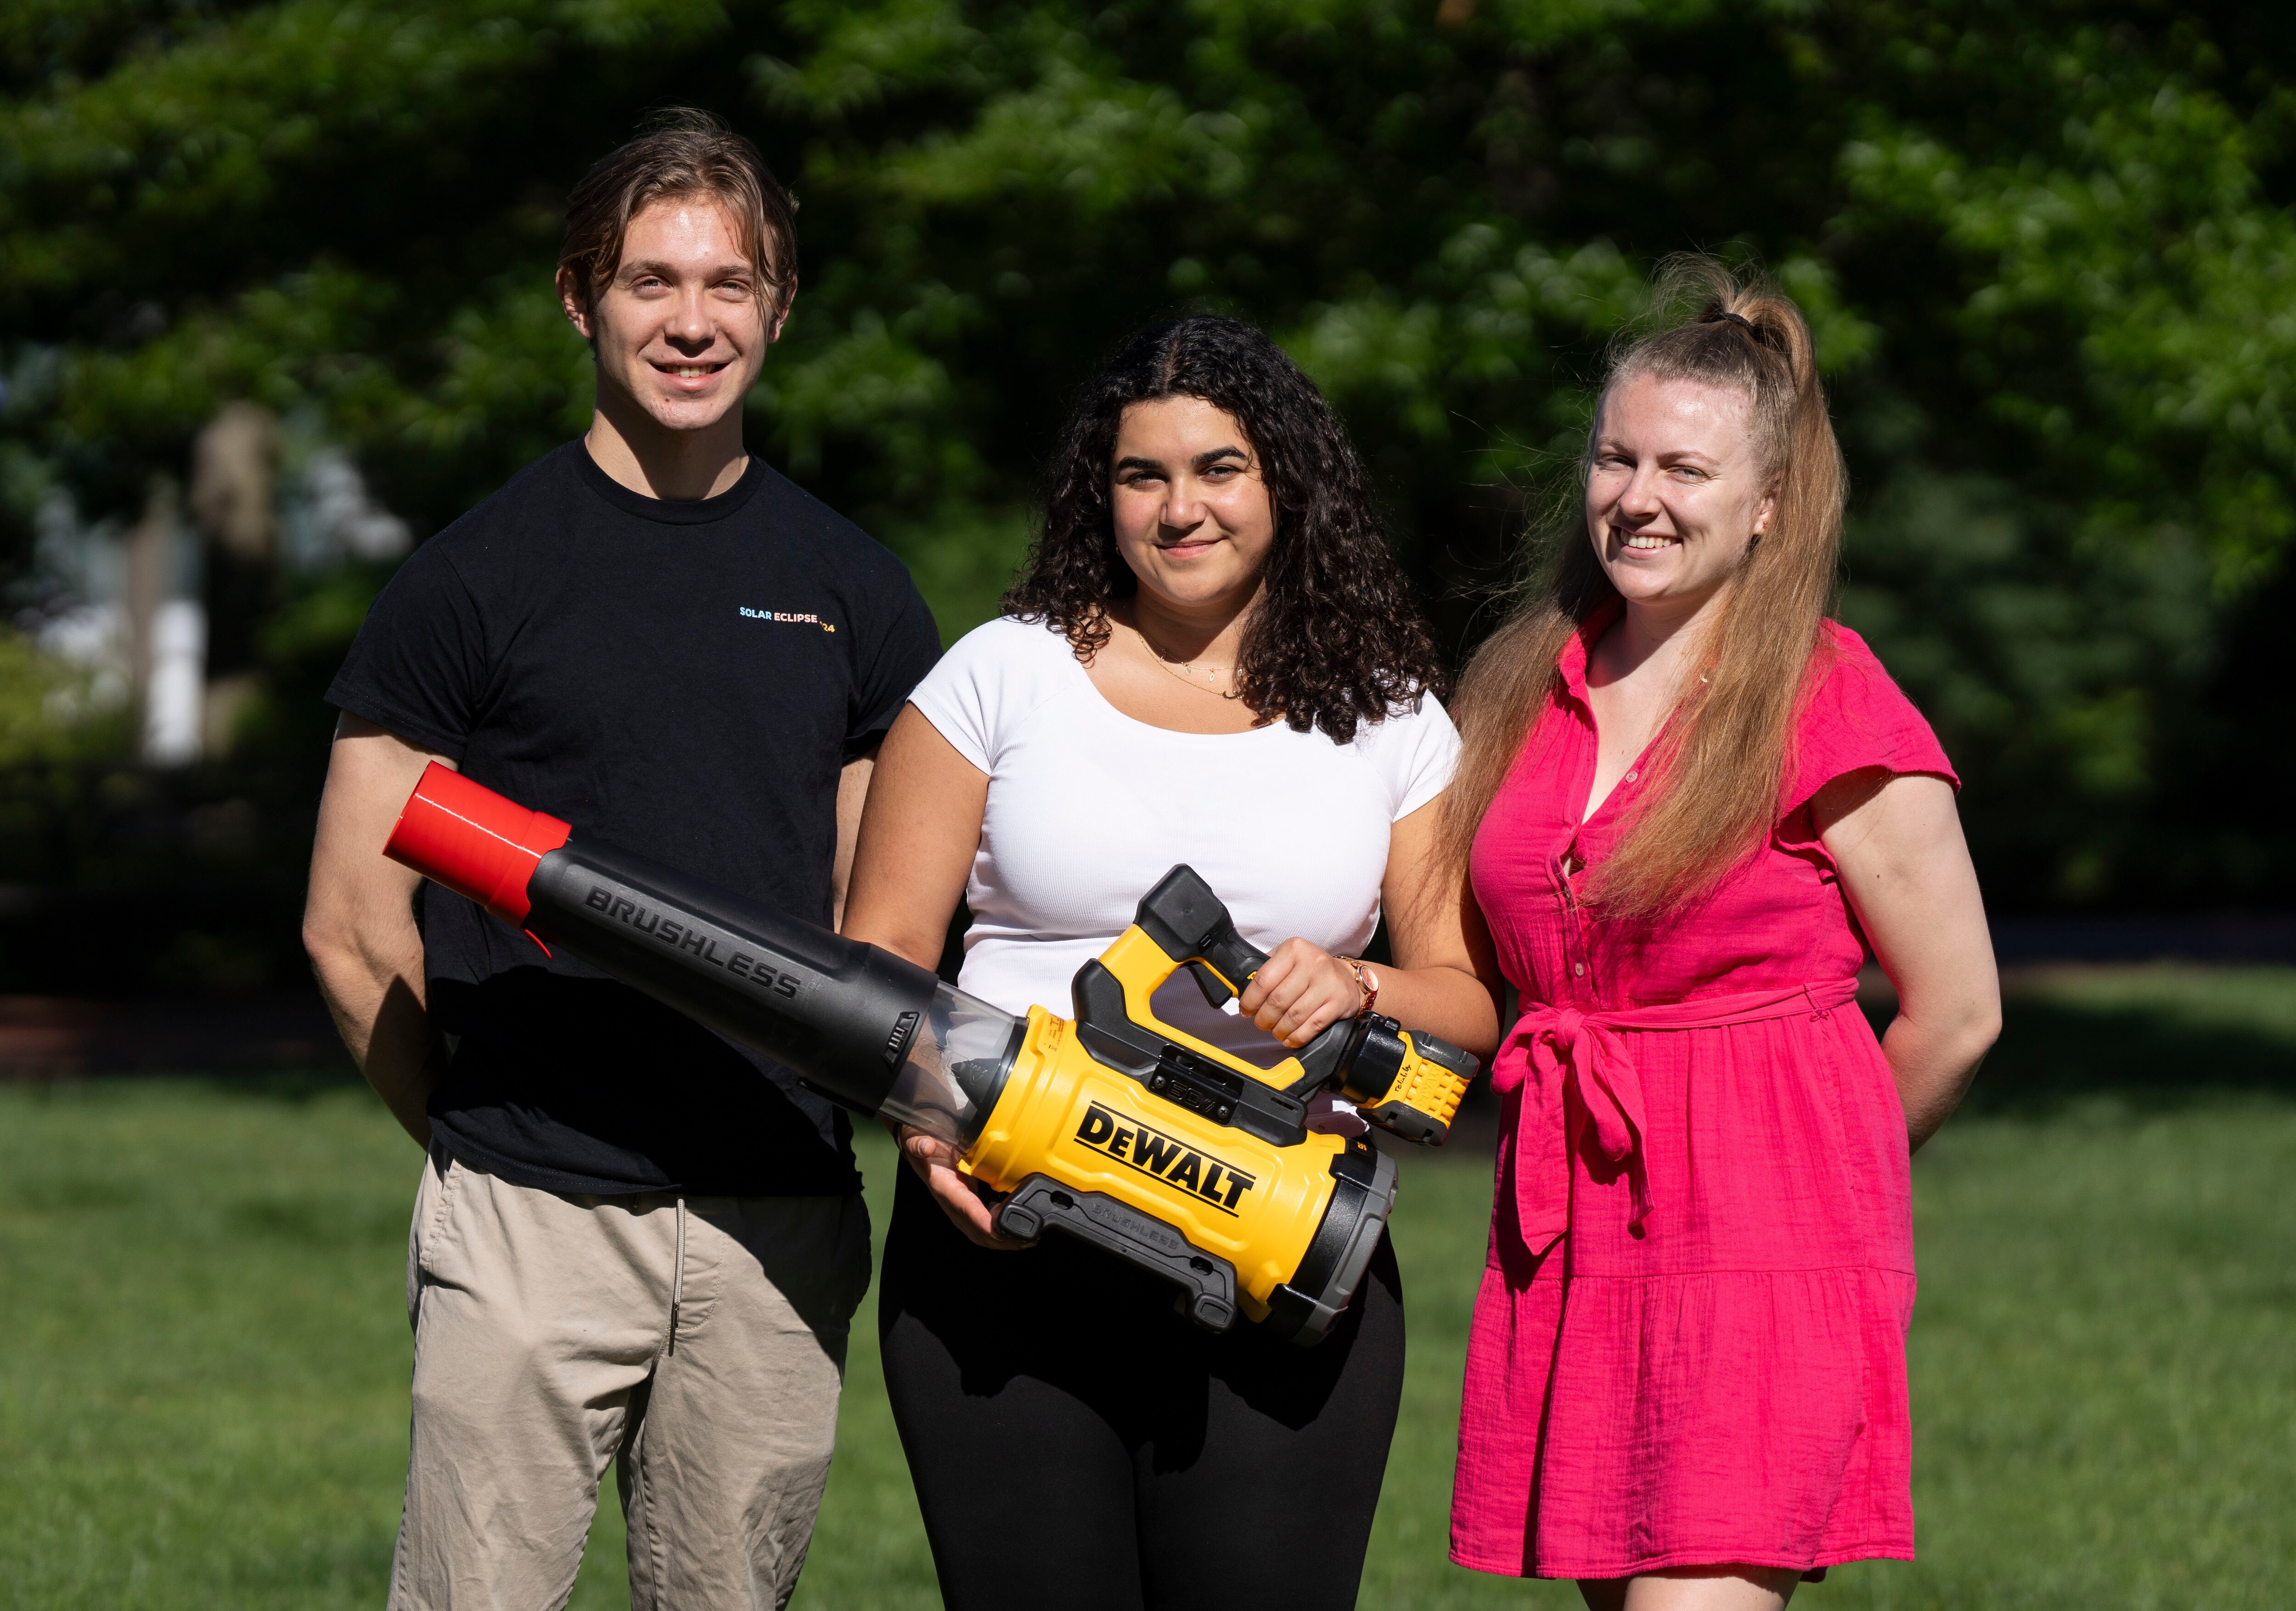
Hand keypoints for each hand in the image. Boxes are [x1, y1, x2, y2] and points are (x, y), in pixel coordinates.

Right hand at [888, 1119, 1028, 1249]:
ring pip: (983, 1232)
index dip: (982, 1221)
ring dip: (1004, 1239)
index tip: (999, 1229)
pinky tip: (1019, 1225)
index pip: (965, 1209)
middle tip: (1027, 1240)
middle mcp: (954, 1203)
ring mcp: (962, 1207)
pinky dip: (1002, 1230)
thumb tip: (925, 1146)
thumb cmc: (921, 1144)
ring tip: (1029, 1239)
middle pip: (978, 1231)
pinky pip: (985, 1224)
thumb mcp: (917, 1139)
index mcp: (945, 1188)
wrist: (919, 1145)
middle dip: (1001, 1240)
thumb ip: (919, 1144)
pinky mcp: (970, 1204)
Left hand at [1236, 938, 1361, 1047]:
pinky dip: (1297, 1037)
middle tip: (1261, 1024)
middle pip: (1277, 1001)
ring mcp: (1327, 983)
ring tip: (1276, 1032)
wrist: (1347, 978)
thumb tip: (1242, 991)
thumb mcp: (1289, 958)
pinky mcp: (1338, 1002)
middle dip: (1264, 1018)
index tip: (1246, 1010)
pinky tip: (1290, 1038)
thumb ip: (1267, 969)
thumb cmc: (1311, 970)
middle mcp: (1313, 963)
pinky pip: (1311, 1026)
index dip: (1250, 1000)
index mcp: (1294, 949)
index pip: (1263, 979)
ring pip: (1293, 1016)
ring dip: (1279, 1030)